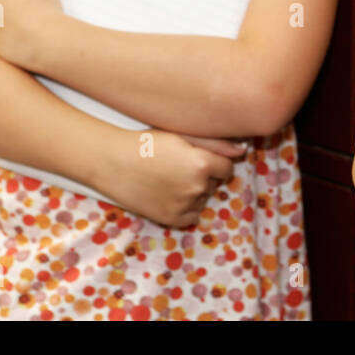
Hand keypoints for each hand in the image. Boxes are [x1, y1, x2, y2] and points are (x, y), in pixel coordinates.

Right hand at [103, 128, 245, 228]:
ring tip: (170, 179)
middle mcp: (197, 186)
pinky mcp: (171, 219)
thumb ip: (216, 143)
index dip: (215, 162)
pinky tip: (170, 195)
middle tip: (179, 167)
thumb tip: (243, 151)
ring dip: (194, 192)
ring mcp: (184, 205)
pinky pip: (192, 216)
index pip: (227, 168)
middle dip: (204, 177)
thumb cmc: (147, 143)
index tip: (198, 158)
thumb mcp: (181, 135)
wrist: (112, 162)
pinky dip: (186, 209)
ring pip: (203, 199)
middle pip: (215, 184)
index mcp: (202, 164)